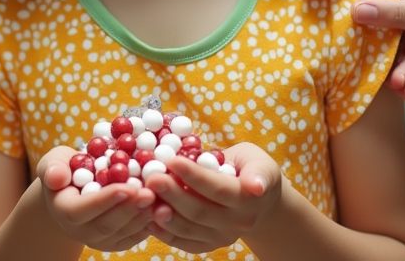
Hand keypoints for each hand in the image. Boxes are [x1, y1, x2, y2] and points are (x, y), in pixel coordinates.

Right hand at [37, 146, 156, 251]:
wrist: (74, 188)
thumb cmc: (66, 168)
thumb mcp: (54, 162)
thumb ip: (52, 168)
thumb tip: (56, 177)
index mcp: (63, 211)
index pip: (82, 210)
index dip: (105, 200)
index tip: (127, 186)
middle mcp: (79, 231)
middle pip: (106, 225)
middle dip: (129, 209)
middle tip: (149, 193)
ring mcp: (98, 240)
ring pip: (122, 233)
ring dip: (142, 217)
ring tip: (159, 199)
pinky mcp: (115, 241)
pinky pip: (132, 237)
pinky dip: (148, 225)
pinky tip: (161, 208)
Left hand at [143, 143, 282, 253]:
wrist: (257, 201)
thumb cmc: (251, 170)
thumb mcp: (259, 161)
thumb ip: (258, 171)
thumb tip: (256, 186)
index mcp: (248, 200)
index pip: (218, 189)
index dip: (194, 176)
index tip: (172, 160)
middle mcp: (236, 223)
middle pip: (199, 211)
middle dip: (172, 194)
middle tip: (151, 177)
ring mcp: (221, 237)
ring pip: (188, 229)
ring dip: (164, 214)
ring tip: (146, 196)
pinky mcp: (208, 245)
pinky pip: (183, 241)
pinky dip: (164, 231)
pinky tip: (147, 216)